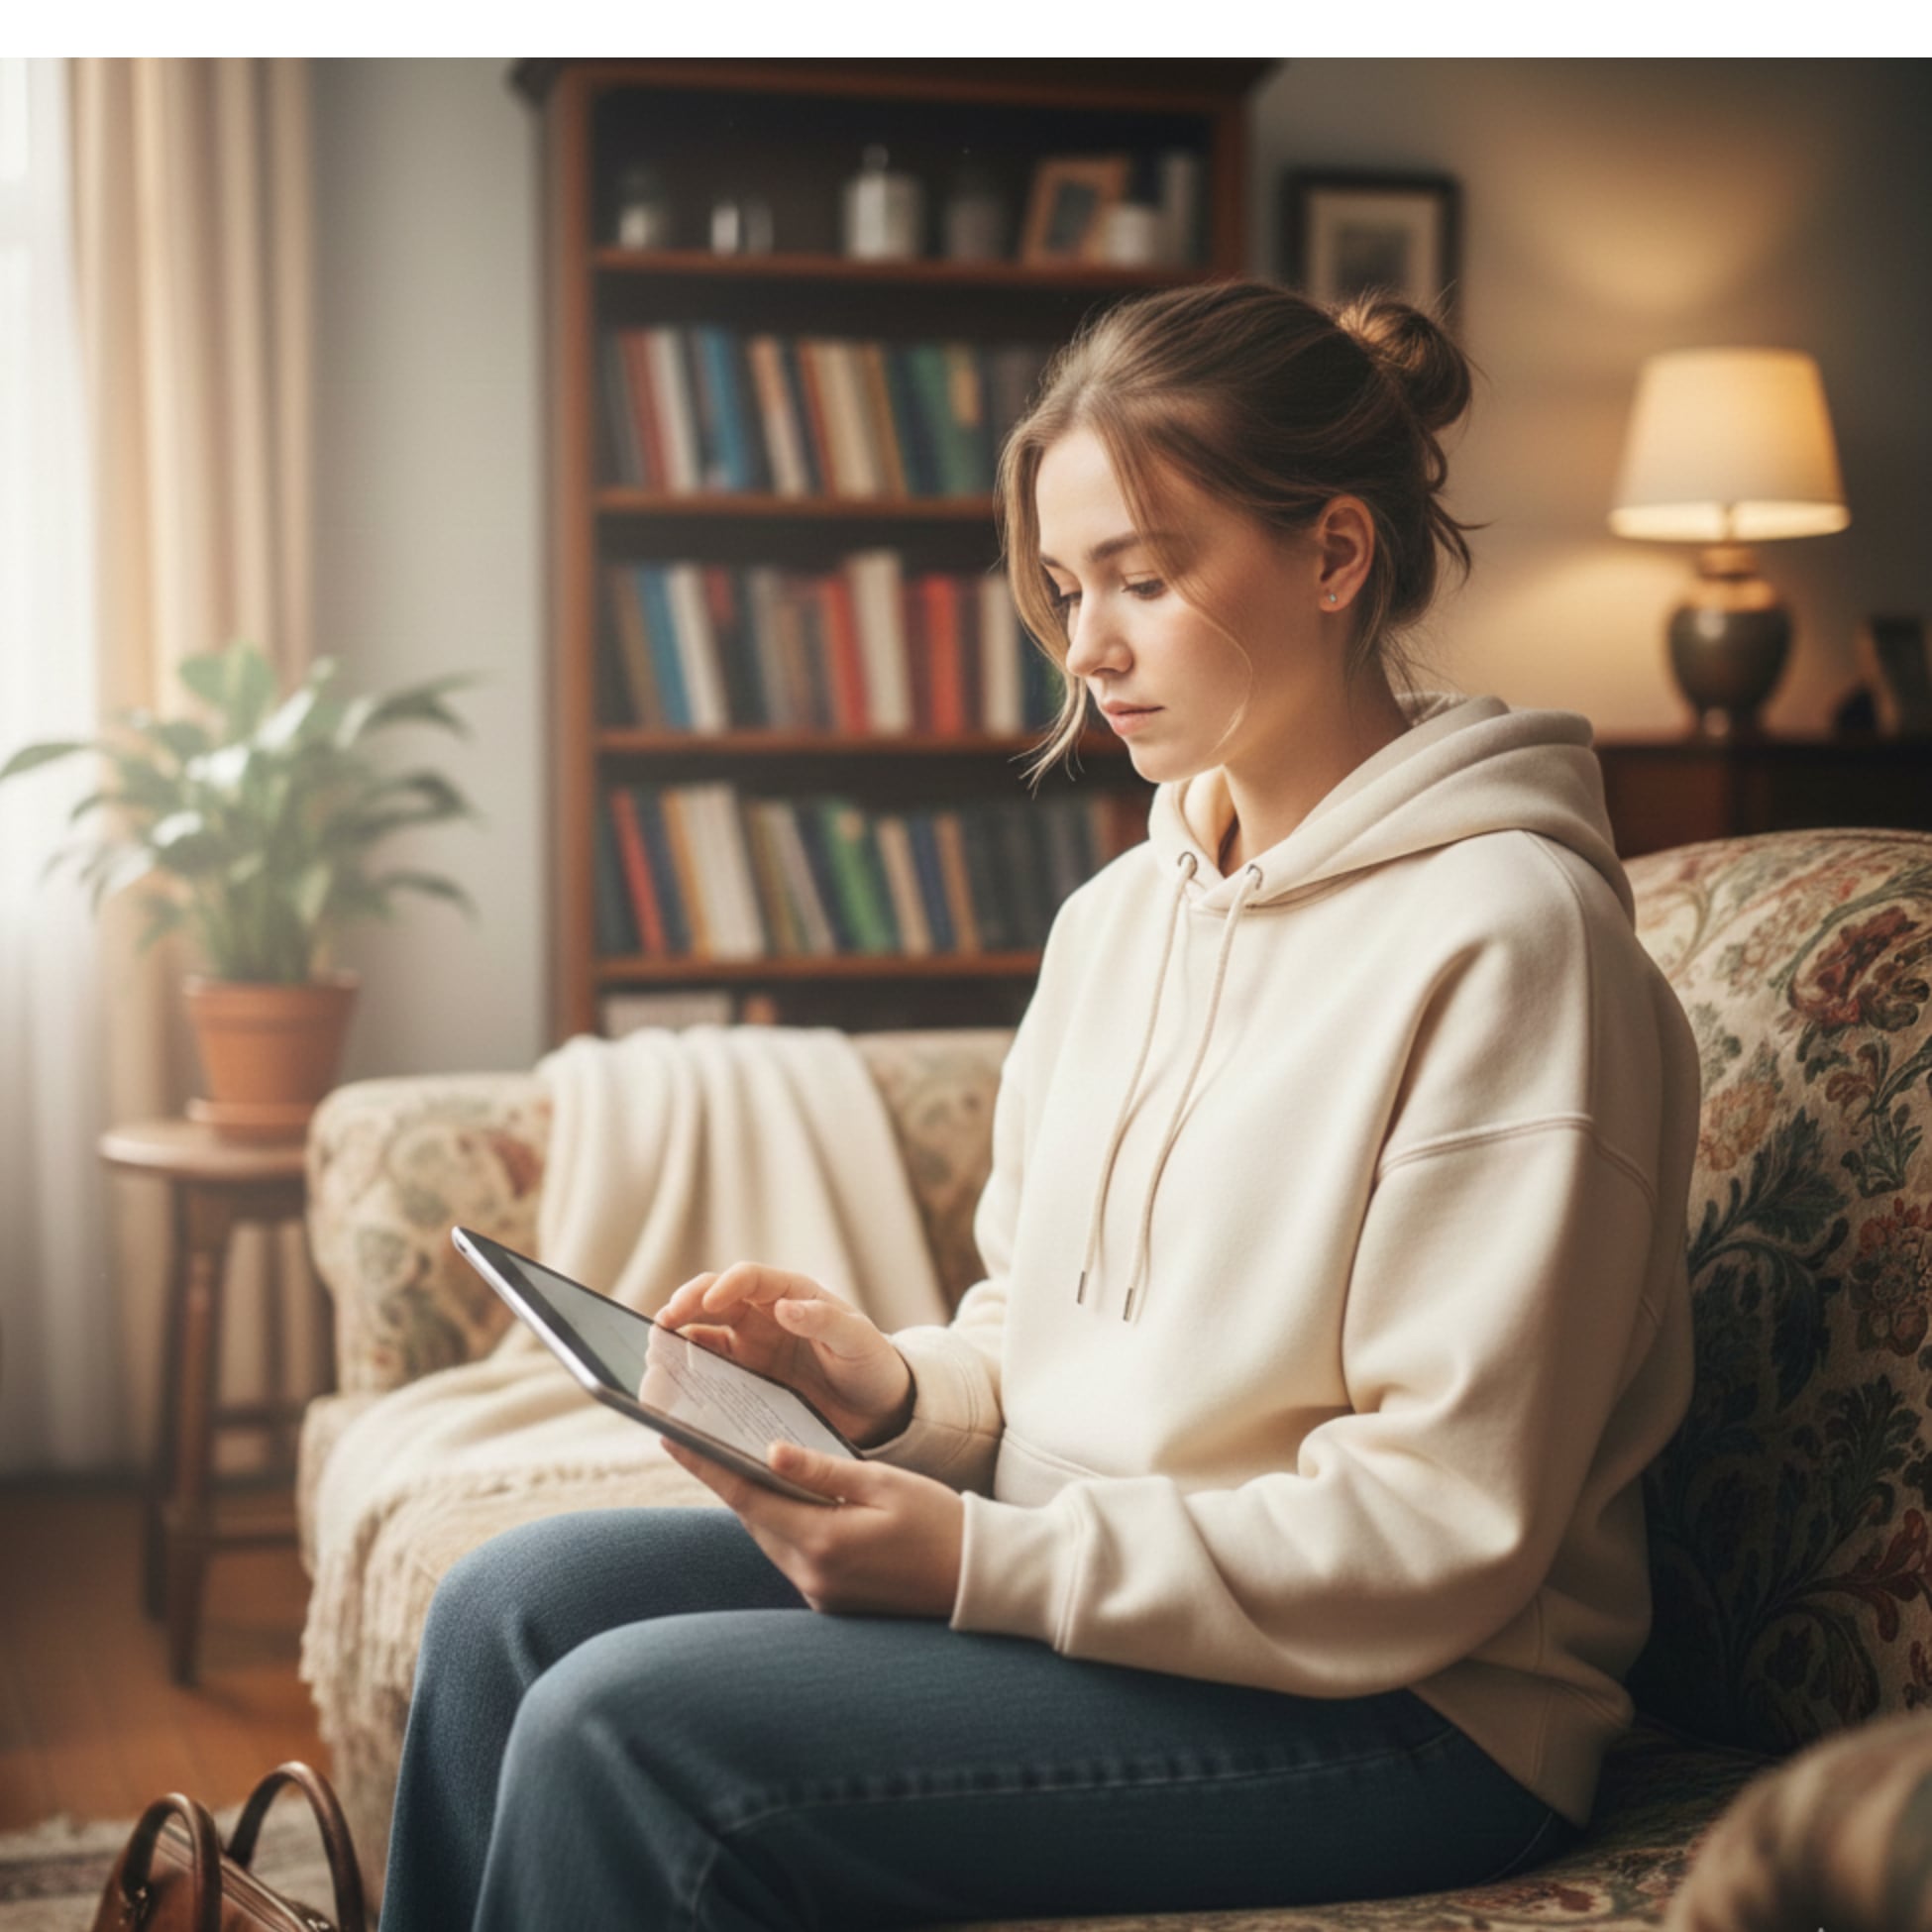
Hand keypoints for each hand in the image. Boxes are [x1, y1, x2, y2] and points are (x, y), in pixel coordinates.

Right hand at [653, 1263, 914, 1449]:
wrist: (877, 1410)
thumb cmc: (872, 1365)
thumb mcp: (858, 1342)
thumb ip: (825, 1321)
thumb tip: (784, 1306)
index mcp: (793, 1294)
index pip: (750, 1279)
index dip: (725, 1285)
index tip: (708, 1301)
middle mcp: (765, 1315)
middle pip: (714, 1298)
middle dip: (686, 1305)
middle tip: (663, 1323)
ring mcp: (751, 1347)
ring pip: (704, 1331)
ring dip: (678, 1337)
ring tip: (655, 1353)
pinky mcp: (744, 1378)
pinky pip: (708, 1368)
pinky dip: (687, 1370)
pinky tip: (671, 1382)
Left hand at [658, 1434, 963, 1619]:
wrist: (978, 1580)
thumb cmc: (939, 1521)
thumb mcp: (884, 1484)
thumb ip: (822, 1469)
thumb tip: (769, 1451)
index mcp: (823, 1540)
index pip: (746, 1496)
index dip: (704, 1464)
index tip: (668, 1436)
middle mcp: (812, 1574)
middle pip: (752, 1518)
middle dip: (723, 1479)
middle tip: (692, 1438)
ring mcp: (819, 1593)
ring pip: (769, 1538)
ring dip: (752, 1502)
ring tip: (729, 1461)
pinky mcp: (830, 1601)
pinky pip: (791, 1555)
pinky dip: (780, 1524)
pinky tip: (779, 1498)